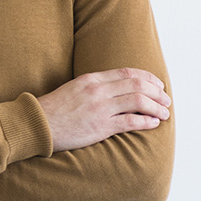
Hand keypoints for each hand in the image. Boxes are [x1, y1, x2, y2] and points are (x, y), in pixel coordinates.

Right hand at [37, 67, 170, 150]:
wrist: (34, 125)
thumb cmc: (51, 110)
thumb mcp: (72, 89)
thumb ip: (93, 87)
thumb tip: (115, 90)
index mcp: (91, 79)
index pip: (128, 73)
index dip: (148, 78)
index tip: (157, 85)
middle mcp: (97, 91)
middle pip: (138, 85)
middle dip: (157, 92)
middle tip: (166, 100)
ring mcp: (99, 108)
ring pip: (139, 101)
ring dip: (156, 107)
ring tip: (164, 113)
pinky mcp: (99, 127)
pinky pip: (130, 121)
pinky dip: (146, 121)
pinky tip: (153, 123)